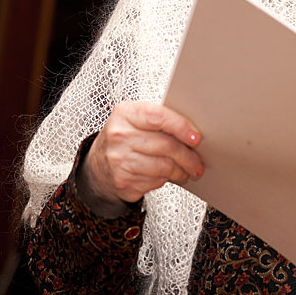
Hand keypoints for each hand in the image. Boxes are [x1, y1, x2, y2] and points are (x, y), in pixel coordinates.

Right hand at [77, 101, 203, 215]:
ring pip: (164, 166)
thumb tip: (194, 132)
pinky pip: (156, 181)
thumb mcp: (137, 120)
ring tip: (188, 170)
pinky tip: (169, 176)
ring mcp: (119, 160)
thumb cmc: (125, 138)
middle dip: (188, 156)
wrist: (98, 165)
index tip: (196, 138)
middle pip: (166, 145)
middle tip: (197, 161)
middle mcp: (119, 135)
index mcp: (126, 113)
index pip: (159, 117)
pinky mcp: (123, 181)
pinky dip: (167, 179)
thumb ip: (161, 120)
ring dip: (181, 171)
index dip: (182, 127)